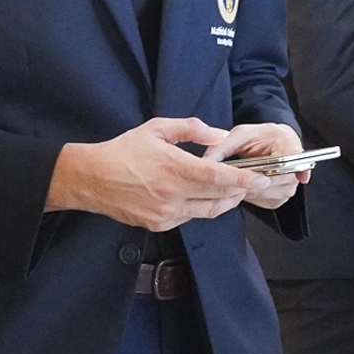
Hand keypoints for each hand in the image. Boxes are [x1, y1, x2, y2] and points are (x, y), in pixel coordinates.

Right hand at [46, 117, 277, 231]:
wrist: (91, 179)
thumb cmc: (123, 150)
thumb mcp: (156, 128)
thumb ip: (191, 129)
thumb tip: (219, 135)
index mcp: (174, 167)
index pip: (218, 177)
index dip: (244, 180)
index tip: (262, 179)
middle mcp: (173, 194)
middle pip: (218, 197)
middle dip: (240, 191)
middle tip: (256, 183)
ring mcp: (166, 213)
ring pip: (208, 211)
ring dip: (224, 201)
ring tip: (235, 191)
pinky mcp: (159, 225)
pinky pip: (190, 217)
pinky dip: (202, 208)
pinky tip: (204, 197)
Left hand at [207, 123, 305, 209]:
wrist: (271, 145)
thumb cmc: (258, 137)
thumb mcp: (240, 134)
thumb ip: (223, 146)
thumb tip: (205, 162)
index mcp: (290, 147)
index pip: (294, 162)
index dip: (290, 169)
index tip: (290, 174)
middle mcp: (294, 170)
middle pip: (269, 182)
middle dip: (246, 179)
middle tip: (231, 172)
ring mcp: (288, 188)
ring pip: (261, 193)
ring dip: (245, 187)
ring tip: (238, 175)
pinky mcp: (279, 200)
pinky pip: (260, 201)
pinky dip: (248, 193)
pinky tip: (244, 183)